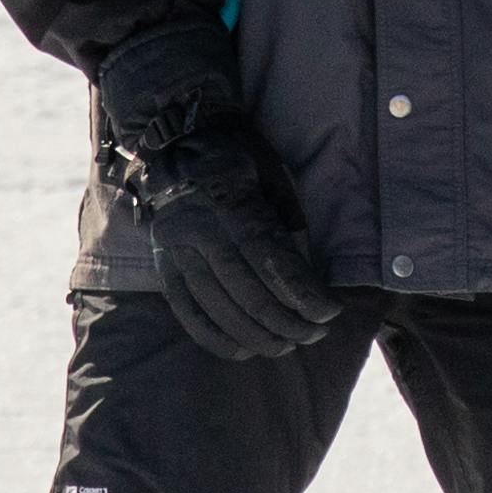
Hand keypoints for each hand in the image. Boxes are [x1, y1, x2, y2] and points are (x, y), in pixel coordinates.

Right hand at [90, 33, 336, 361]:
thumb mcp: (271, 175)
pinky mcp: (162, 266)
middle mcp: (198, 229)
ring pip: (219, 308)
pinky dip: (218, 338)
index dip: (302, 292)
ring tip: (289, 344)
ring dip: (259, 335)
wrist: (178, 143)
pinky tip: (246, 349)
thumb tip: (307, 277)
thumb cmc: (238, 157)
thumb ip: (286, 224)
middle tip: (316, 333)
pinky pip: (188, 313)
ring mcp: (175, 250)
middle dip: (288, 320)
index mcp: (229, 200)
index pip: (270, 260)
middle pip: (247, 291)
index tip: (329, 312)